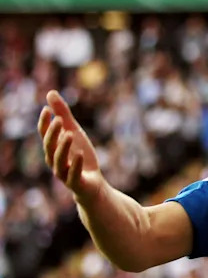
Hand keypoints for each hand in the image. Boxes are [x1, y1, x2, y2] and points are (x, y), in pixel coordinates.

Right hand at [38, 90, 104, 206]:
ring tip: (70, 134)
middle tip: (60, 119)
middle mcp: (55, 161)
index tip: (46, 109)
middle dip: (53, 133)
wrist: (93, 185)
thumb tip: (50, 93)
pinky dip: (76, 165)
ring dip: (63, 147)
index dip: (44, 123)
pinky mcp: (76, 183)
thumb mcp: (74, 132)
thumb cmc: (81, 157)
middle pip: (49, 147)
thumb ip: (63, 114)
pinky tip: (80, 154)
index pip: (44, 134)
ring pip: (59, 161)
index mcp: (53, 148)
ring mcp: (64, 173)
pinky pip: (73, 175)